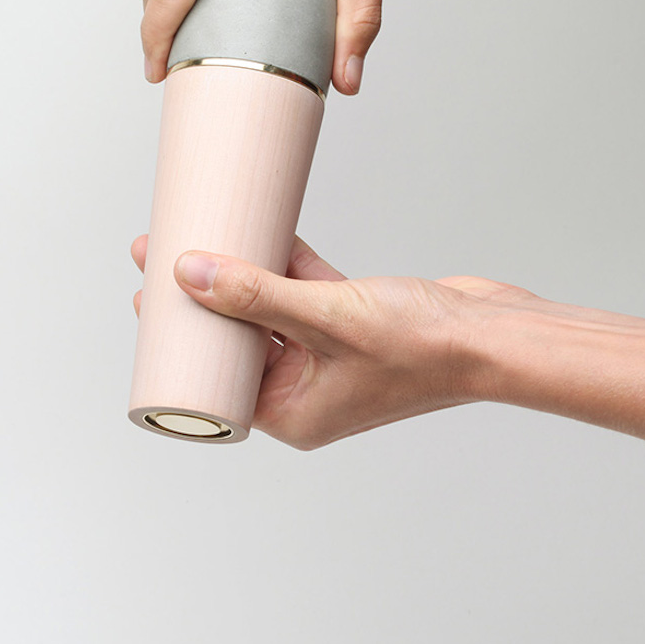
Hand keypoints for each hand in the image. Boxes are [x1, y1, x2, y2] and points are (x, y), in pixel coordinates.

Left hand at [130, 234, 536, 448]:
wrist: (494, 334)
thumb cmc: (423, 347)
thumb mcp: (326, 318)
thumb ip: (257, 295)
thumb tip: (190, 274)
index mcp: (292, 413)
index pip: (215, 377)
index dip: (178, 335)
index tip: (149, 295)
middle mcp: (307, 391)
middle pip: (235, 341)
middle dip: (199, 298)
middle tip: (160, 256)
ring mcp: (330, 357)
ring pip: (267, 312)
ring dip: (239, 274)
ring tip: (199, 235)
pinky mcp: (352, 325)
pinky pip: (304, 294)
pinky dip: (285, 266)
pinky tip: (261, 230)